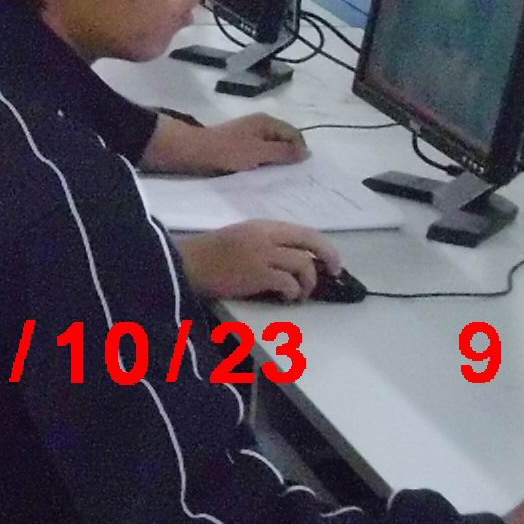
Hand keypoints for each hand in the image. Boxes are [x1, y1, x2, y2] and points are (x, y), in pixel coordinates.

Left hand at [144, 111, 307, 175]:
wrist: (195, 151)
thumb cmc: (228, 151)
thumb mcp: (259, 153)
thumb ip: (283, 152)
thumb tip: (308, 152)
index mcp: (267, 122)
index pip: (295, 134)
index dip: (300, 151)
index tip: (302, 171)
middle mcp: (261, 124)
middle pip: (285, 140)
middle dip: (290, 156)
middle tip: (293, 177)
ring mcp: (251, 134)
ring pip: (273, 148)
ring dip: (278, 161)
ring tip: (281, 178)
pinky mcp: (242, 144)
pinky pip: (262, 153)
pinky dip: (266, 162)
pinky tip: (265, 175)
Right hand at [177, 221, 338, 300]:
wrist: (188, 264)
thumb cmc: (212, 253)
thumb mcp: (242, 237)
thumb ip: (267, 241)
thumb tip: (297, 258)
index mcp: (263, 226)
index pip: (304, 230)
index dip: (323, 246)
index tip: (330, 260)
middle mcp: (266, 236)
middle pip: (310, 242)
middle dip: (329, 257)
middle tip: (334, 272)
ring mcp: (262, 254)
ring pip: (303, 265)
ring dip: (308, 282)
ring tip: (299, 293)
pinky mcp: (257, 274)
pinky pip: (288, 284)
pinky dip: (293, 293)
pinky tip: (285, 298)